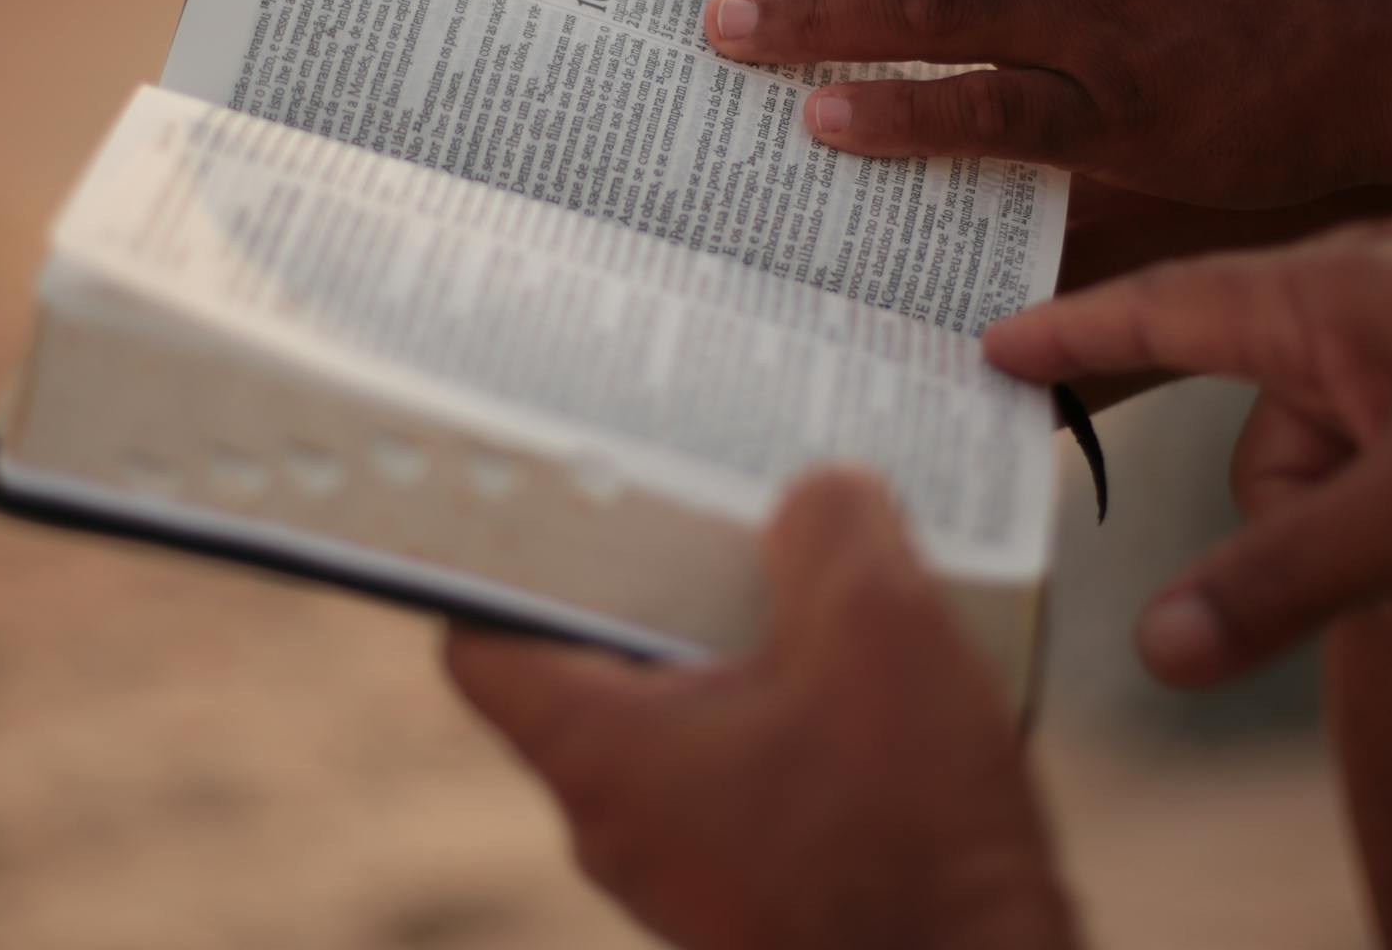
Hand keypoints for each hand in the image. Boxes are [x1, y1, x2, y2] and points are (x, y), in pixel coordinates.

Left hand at [444, 470, 1079, 949]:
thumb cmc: (910, 842)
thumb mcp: (880, 631)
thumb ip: (831, 526)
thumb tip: (812, 496)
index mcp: (602, 753)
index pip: (481, 642)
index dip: (508, 556)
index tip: (565, 496)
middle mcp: (618, 822)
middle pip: (595, 667)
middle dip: (663, 579)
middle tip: (725, 507)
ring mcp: (687, 869)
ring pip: (683, 722)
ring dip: (742, 648)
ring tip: (821, 583)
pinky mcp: (758, 894)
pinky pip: (745, 775)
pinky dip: (789, 716)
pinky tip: (873, 681)